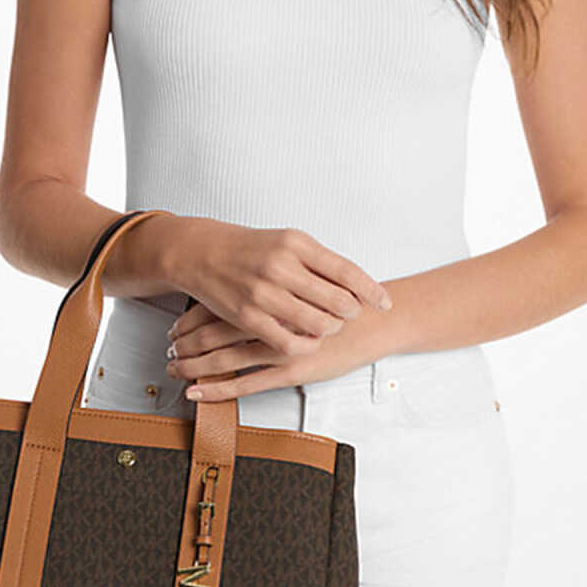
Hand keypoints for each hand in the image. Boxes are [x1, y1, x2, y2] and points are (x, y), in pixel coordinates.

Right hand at [163, 217, 392, 357]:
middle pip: (338, 301)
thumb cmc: (250, 248)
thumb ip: (319, 262)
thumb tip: (356, 285)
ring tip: (328, 326)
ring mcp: (264, 293)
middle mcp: (281, 266)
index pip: (347, 271)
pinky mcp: (248, 316)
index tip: (385, 302)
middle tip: (349, 315)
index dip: (371, 290)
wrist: (202, 253)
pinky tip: (308, 341)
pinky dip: (306, 345)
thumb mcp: (287, 241)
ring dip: (330, 330)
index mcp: (296, 243)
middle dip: (351, 313)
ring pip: (318, 325)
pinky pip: (290, 342)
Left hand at [165, 295, 391, 401]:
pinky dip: (217, 389)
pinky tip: (197, 393)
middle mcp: (269, 317)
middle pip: (213, 331)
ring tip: (174, 369)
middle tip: (167, 349)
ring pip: (224, 358)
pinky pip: (246, 383)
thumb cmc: (340, 301)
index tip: (174, 327)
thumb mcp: (304, 282)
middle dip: (185, 342)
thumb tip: (237, 294)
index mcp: (268, 293)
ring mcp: (279, 346)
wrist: (375, 320)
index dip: (190, 318)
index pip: (216, 306)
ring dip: (194, 365)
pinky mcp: (292, 370)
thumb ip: (273, 288)